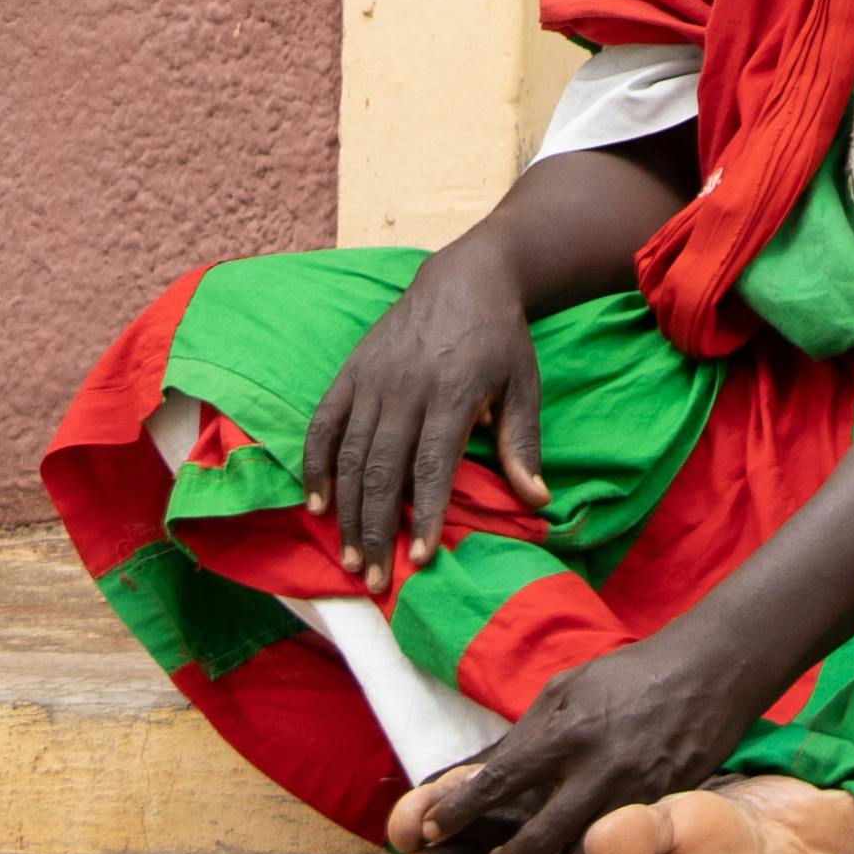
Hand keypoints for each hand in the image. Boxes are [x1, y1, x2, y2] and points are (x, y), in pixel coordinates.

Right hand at [304, 230, 545, 582]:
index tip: (422, 560)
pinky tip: (317, 504)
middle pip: (386, 468)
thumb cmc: (500, 338)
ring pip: (353, 454)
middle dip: (379, 529)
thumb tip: (538, 500)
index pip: (433, 463)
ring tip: (352, 558)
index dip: (426, 514)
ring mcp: (374, 377)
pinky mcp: (352, 370)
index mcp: (453, 390)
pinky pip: (324, 422)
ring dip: (349, 511)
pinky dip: (316, 464)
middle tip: (377, 579)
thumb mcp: (524, 383)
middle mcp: (407, 385)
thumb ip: (524, 443)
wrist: (467, 274)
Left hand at [396, 620, 776, 853]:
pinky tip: (582, 851)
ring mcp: (630, 797)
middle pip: (533, 846)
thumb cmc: (627, 676)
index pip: (499, 781)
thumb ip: (526, 733)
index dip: (459, 811)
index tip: (431, 829)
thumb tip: (481, 774)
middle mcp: (596, 769)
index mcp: (567, 730)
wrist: (706, 673)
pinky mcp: (657, 814)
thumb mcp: (568, 687)